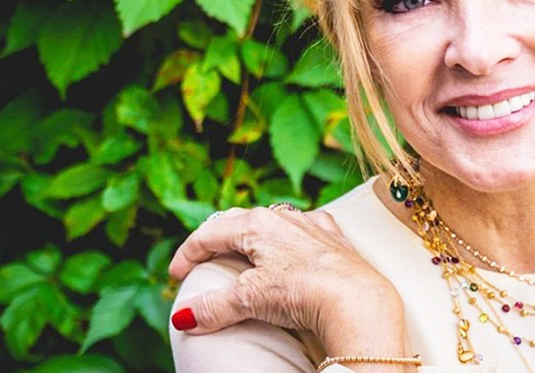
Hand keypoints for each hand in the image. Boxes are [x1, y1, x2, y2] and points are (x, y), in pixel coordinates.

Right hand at [168, 206, 406, 354]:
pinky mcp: (335, 241)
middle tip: (203, 258)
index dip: (188, 253)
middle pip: (240, 221)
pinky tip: (291, 249)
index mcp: (258, 223)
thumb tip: (184, 317)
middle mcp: (286, 217)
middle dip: (218, 239)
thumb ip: (214, 306)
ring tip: (244, 252)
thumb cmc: (304, 290)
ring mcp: (313, 226)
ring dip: (254, 237)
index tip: (176, 275)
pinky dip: (288, 242)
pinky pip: (304, 233)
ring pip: (274, 223)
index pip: (211, 233)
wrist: (357, 298)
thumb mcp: (250, 298)